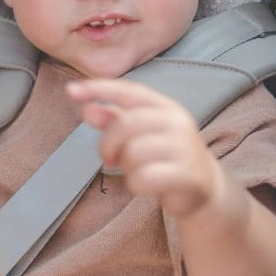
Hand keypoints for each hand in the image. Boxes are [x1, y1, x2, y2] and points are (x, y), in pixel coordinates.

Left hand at [67, 78, 240, 220]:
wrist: (205, 186)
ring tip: (136, 170)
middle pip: (125, 125)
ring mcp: (184, 147)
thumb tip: (86, 109)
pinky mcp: (186, 174)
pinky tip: (145, 184)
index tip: (70, 90)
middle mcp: (177, 122)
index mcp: (165, 106)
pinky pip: (144, 177)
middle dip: (108, 144)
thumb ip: (114, 120)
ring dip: (126, 167)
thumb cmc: (166, 156)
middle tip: (109, 159)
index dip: (99, 89)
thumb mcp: (141, 134)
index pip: (129, 90)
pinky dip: (136, 184)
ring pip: (133, 153)